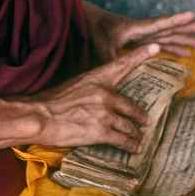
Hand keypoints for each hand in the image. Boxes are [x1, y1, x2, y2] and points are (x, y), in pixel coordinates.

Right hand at [33, 43, 159, 150]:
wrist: (39, 116)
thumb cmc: (50, 102)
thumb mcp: (72, 86)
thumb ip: (90, 90)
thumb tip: (99, 100)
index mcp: (96, 78)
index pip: (122, 64)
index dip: (140, 54)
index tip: (155, 47)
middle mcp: (105, 94)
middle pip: (131, 106)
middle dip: (140, 116)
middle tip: (146, 120)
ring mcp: (105, 113)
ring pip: (129, 126)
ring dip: (136, 134)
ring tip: (139, 139)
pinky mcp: (101, 131)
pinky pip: (123, 139)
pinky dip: (130, 145)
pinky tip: (134, 148)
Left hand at [82, 1, 194, 63]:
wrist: (89, 23)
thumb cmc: (95, 33)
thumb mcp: (102, 48)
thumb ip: (113, 59)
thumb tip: (121, 72)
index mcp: (135, 28)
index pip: (158, 23)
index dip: (174, 19)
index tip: (191, 14)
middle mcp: (144, 29)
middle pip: (170, 27)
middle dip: (190, 27)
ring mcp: (145, 35)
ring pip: (170, 35)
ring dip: (187, 38)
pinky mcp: (144, 40)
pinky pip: (163, 44)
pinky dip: (176, 48)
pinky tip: (187, 53)